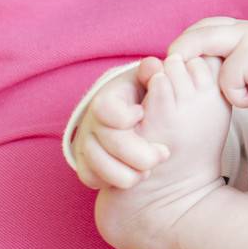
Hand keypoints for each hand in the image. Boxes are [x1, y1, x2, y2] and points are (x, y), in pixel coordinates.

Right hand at [72, 59, 167, 187]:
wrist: (129, 114)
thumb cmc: (142, 96)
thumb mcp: (147, 82)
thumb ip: (152, 75)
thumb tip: (154, 66)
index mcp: (106, 99)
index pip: (104, 109)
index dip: (124, 116)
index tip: (142, 114)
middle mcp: (91, 122)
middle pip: (108, 142)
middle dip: (140, 154)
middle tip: (163, 153)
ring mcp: (85, 144)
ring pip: (100, 167)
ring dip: (130, 173)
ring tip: (149, 169)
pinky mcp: (84, 164)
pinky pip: (91, 179)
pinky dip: (113, 182)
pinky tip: (134, 175)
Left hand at [167, 17, 247, 107]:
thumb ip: (236, 65)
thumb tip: (201, 69)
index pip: (209, 25)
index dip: (191, 40)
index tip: (180, 60)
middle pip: (201, 30)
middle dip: (181, 48)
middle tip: (172, 66)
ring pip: (208, 51)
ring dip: (217, 79)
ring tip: (239, 94)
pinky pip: (228, 80)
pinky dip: (240, 97)